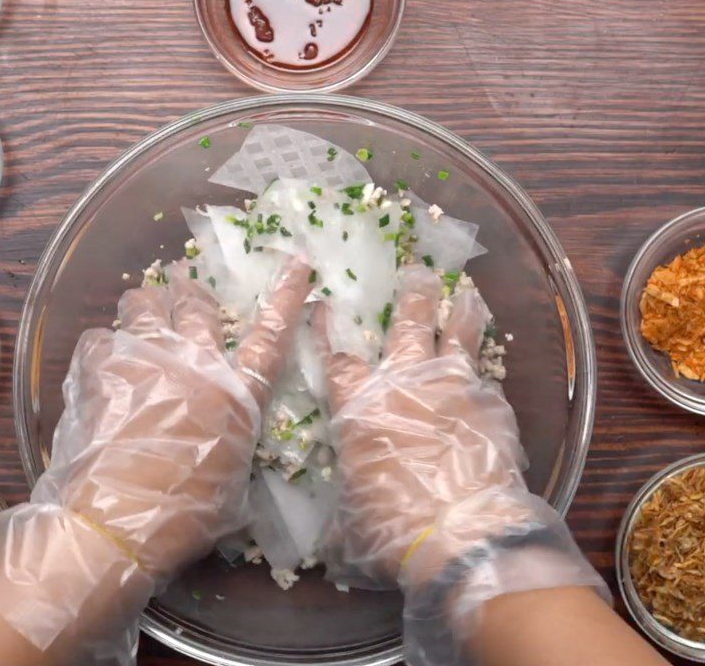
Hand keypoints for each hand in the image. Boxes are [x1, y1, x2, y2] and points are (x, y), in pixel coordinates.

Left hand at [40, 256, 312, 576]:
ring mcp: (146, 360)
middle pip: (196, 303)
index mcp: (236, 393)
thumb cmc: (186, 514)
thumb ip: (233, 448)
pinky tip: (100, 364)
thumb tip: (227, 443)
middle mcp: (196, 364)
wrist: (118, 523)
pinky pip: (100, 337)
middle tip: (181, 281)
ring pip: (144, 303)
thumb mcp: (232, 485)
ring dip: (145, 305)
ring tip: (140, 313)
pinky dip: (103, 347)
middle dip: (189, 287)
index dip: (286, 295)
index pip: (272, 334)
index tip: (297, 262)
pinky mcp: (102, 369)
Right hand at [316, 265, 606, 665]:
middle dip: (411, 294)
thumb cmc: (394, 527)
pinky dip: (483, 368)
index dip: (328, 328)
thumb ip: (344, 514)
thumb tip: (331, 543)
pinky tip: (488, 368)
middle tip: (418, 270)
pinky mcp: (489, 402)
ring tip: (464, 289)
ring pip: (455, 334)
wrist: (462, 533)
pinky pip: (485, 376)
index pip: (338, 357)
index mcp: (361, 406)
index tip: (326, 303)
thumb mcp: (353, 523)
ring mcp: (452, 386)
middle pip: (407, 325)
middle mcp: (404, 383)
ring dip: (458, 309)